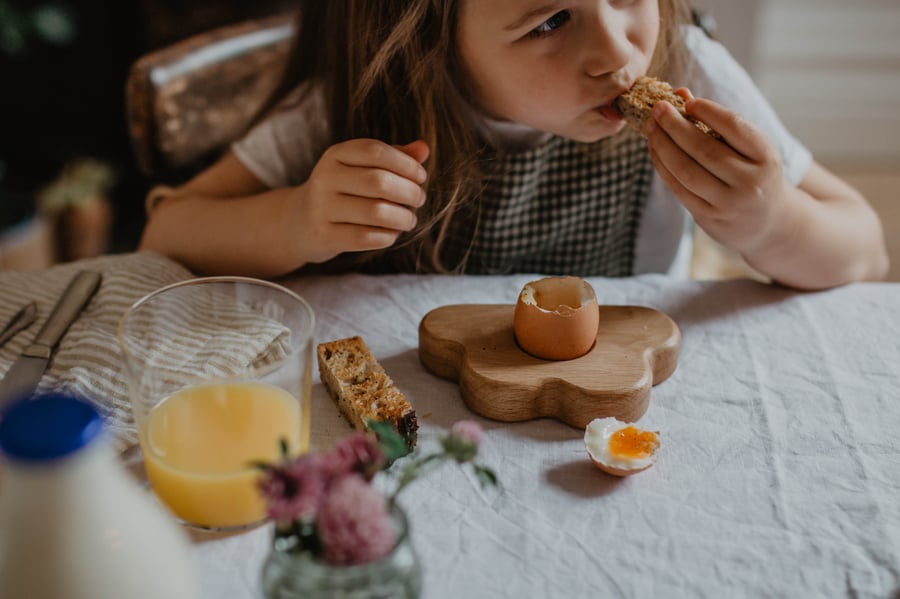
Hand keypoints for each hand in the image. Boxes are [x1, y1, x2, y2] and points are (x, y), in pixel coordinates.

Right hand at [288, 139, 428, 264]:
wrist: (300, 222)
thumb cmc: (343, 190)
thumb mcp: (362, 167)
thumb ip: (394, 156)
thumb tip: (423, 149)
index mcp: (336, 155)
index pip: (375, 151)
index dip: (405, 164)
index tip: (420, 177)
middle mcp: (325, 178)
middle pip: (378, 181)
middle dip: (409, 192)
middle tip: (419, 200)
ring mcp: (321, 208)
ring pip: (376, 212)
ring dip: (402, 217)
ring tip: (409, 220)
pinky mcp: (323, 236)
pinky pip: (366, 237)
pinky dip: (387, 236)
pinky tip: (391, 234)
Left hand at [643, 91, 788, 255]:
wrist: (767, 222)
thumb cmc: (754, 172)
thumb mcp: (750, 147)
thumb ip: (718, 121)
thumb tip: (680, 94)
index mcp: (767, 158)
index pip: (734, 127)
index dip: (708, 111)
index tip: (687, 101)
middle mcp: (751, 183)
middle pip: (704, 149)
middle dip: (676, 126)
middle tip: (658, 109)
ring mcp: (729, 204)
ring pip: (686, 171)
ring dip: (663, 147)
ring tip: (651, 128)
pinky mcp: (709, 218)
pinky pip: (679, 190)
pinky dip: (663, 168)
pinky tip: (655, 151)